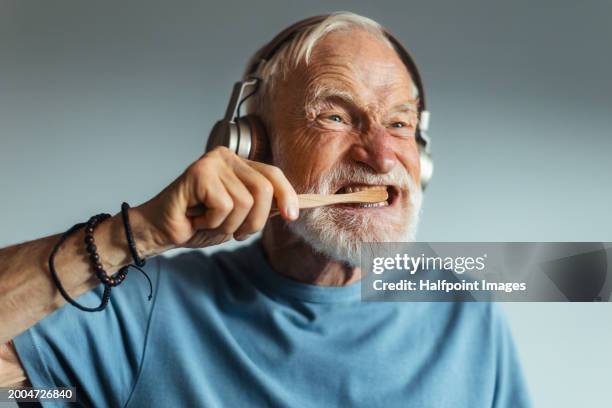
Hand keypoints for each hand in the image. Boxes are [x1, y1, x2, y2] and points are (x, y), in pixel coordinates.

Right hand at [133, 147, 298, 252]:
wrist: (161, 232)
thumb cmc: (197, 224)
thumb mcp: (239, 217)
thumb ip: (261, 208)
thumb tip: (292, 208)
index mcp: (240, 165)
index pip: (274, 175)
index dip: (287, 195)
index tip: (292, 216)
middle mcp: (227, 158)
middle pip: (264, 189)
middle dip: (254, 221)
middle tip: (234, 232)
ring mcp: (213, 162)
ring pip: (245, 202)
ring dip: (229, 224)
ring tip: (209, 222)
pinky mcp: (199, 172)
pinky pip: (224, 206)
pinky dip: (212, 222)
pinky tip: (197, 218)